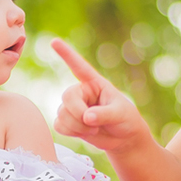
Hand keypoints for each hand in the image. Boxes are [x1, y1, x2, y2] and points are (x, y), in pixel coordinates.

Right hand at [51, 38, 148, 152]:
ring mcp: (73, 107)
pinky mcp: (68, 121)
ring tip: (94, 129)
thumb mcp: (120, 113)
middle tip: (92, 124)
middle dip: (77, 113)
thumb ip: (104, 114)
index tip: (54, 41)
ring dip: (77, 126)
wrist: (123, 138)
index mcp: (95, 83)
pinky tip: (85, 133)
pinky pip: (59, 125)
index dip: (67, 54)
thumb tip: (87, 117)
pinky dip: (71, 132)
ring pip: (62, 114)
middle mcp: (82, 92)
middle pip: (67, 97)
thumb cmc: (126, 119)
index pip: (79, 66)